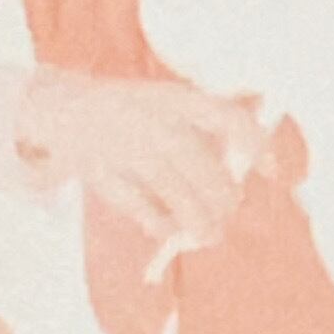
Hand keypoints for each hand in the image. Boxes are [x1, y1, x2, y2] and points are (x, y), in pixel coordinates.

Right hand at [17, 71, 262, 254]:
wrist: (61, 106)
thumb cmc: (132, 112)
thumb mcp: (168, 105)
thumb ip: (204, 131)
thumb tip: (248, 169)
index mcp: (173, 97)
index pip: (225, 116)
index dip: (254, 144)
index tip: (272, 171)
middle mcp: (148, 117)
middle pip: (196, 160)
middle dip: (220, 193)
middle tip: (229, 210)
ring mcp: (121, 143)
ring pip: (169, 186)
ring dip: (196, 218)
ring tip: (211, 235)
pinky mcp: (98, 170)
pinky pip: (136, 204)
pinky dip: (158, 223)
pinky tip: (169, 231)